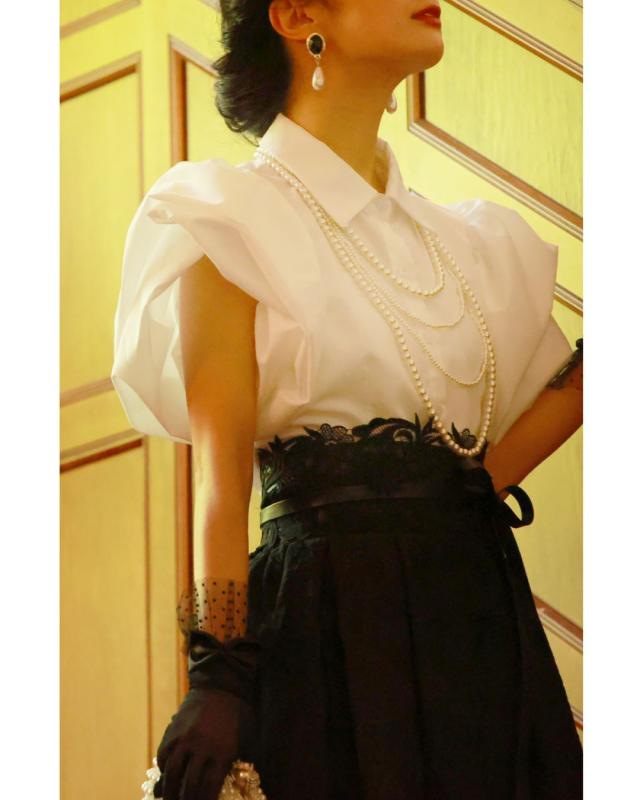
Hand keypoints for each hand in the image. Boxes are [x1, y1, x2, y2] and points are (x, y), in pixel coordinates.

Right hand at [153, 685, 258, 799]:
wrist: (222, 685)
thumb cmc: (239, 716)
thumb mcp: (245, 742)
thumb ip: (237, 766)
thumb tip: (234, 788)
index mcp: (222, 753)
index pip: (208, 789)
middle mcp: (201, 748)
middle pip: (189, 786)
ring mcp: (185, 739)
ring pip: (172, 774)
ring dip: (169, 793)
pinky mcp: (173, 731)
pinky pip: (163, 757)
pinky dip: (163, 771)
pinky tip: (165, 780)